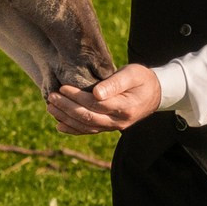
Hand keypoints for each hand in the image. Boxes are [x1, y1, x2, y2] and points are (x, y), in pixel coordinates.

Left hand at [45, 64, 163, 134]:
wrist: (155, 93)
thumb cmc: (142, 79)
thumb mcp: (133, 74)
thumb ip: (115, 83)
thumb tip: (95, 93)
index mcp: (125, 107)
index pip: (95, 104)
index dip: (77, 97)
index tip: (63, 88)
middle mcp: (119, 121)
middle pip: (88, 117)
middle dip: (67, 108)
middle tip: (51, 98)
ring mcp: (114, 127)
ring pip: (87, 126)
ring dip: (67, 118)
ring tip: (51, 108)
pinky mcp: (110, 127)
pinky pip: (90, 131)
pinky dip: (74, 129)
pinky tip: (60, 125)